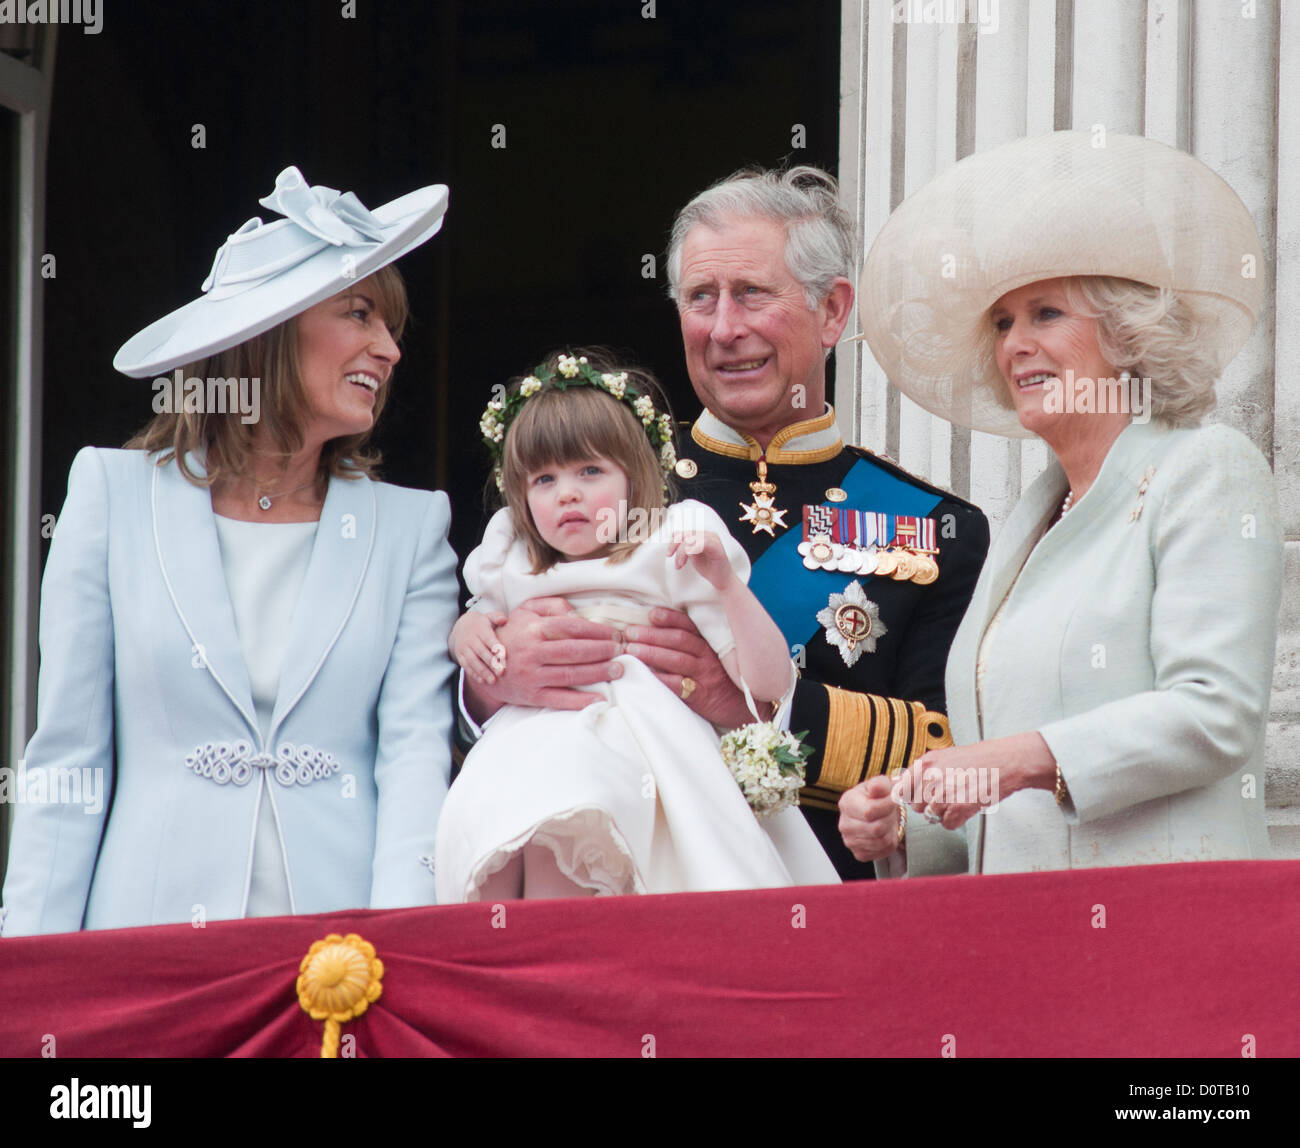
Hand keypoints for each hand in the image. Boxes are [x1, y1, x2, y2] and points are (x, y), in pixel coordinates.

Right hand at [450, 612, 507, 685]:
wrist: (460, 626)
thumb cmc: (481, 624)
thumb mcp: (488, 617)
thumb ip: (496, 617)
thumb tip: (504, 620)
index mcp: (480, 629)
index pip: (489, 639)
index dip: (496, 648)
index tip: (504, 657)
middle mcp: (470, 639)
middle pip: (481, 652)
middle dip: (491, 663)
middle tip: (501, 672)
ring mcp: (464, 648)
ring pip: (473, 661)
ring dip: (483, 672)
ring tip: (493, 681)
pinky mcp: (460, 656)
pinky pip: (466, 666)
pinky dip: (474, 674)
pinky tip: (483, 681)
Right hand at [464, 598, 623, 719]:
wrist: (486, 664)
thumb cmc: (514, 633)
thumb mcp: (527, 611)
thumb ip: (553, 606)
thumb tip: (578, 614)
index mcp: (534, 629)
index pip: (571, 627)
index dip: (596, 631)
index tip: (615, 634)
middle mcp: (532, 652)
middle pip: (574, 651)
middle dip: (602, 651)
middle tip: (622, 651)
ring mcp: (531, 676)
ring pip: (570, 674)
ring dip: (598, 673)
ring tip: (618, 670)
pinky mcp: (531, 695)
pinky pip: (559, 699)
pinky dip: (580, 701)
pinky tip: (599, 699)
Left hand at [623, 607, 752, 726]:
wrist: (749, 708)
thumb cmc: (726, 681)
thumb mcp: (716, 659)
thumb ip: (695, 647)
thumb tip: (661, 636)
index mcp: (710, 645)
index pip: (688, 626)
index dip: (669, 618)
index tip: (651, 614)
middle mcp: (707, 657)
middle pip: (678, 640)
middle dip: (652, 634)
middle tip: (629, 632)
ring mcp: (705, 675)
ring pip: (676, 659)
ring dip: (651, 653)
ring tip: (630, 649)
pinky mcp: (702, 695)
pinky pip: (678, 685)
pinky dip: (660, 678)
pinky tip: (644, 675)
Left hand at [667, 530, 733, 590]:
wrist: (722, 580)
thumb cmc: (708, 568)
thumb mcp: (692, 556)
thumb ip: (685, 546)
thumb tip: (673, 536)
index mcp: (702, 535)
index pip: (683, 532)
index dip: (673, 541)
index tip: (669, 554)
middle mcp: (708, 534)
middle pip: (685, 534)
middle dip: (674, 546)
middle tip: (670, 557)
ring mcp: (713, 539)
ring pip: (691, 539)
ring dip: (681, 552)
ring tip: (679, 565)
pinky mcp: (717, 547)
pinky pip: (701, 543)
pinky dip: (690, 551)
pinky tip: (685, 562)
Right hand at [838, 774, 902, 861]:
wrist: (873, 812)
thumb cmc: (875, 798)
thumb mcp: (878, 785)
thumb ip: (880, 784)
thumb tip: (879, 787)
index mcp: (847, 803)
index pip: (870, 810)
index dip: (888, 805)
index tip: (894, 799)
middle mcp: (844, 824)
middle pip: (876, 828)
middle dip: (890, 819)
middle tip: (891, 811)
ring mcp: (850, 841)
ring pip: (881, 841)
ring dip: (891, 831)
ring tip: (887, 820)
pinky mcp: (859, 854)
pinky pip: (883, 851)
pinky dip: (889, 842)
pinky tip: (885, 832)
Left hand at [892, 733, 1055, 830]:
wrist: (1005, 761)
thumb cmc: (978, 759)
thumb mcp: (943, 756)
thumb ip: (922, 771)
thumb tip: (901, 783)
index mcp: (925, 764)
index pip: (902, 789)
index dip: (911, 796)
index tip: (920, 797)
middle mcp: (931, 778)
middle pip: (916, 805)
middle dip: (929, 805)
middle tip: (947, 797)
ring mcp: (944, 793)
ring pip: (931, 816)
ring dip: (943, 813)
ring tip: (959, 800)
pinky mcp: (959, 807)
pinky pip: (947, 824)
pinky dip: (957, 820)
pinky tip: (966, 807)